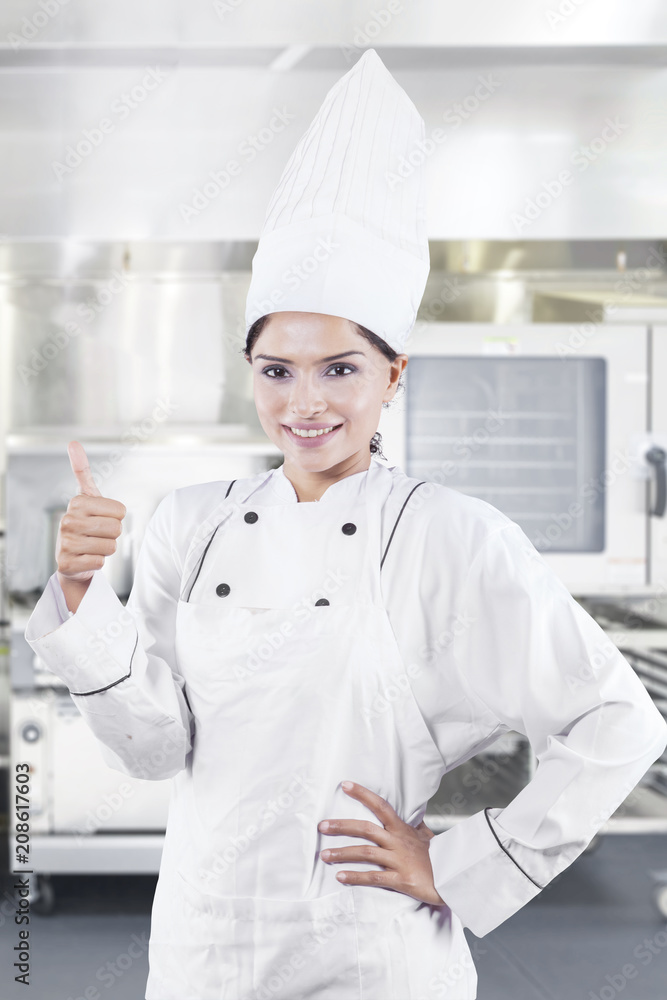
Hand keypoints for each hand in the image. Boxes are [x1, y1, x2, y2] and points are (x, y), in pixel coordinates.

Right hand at [56, 441, 126, 586]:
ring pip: (110, 546)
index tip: (101, 518)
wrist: (71, 557)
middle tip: (97, 534)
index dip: (116, 517)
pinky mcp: (66, 563)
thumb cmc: (84, 523)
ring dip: (106, 549)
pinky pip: (100, 562)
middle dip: (112, 534)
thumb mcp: (87, 497)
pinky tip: (85, 558)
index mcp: (76, 502)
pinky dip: (97, 562)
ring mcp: (65, 543)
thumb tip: (73, 442)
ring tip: (92, 545)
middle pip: (116, 529)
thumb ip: (82, 470)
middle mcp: (67, 521)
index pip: (121, 511)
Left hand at [317, 781, 445, 905]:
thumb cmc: (441, 857)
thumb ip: (417, 826)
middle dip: (341, 826)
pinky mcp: (401, 880)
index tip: (344, 785)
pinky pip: (374, 877)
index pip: (380, 806)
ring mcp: (399, 860)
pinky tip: (340, 877)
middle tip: (322, 826)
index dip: (362, 794)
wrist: (456, 879)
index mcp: (403, 829)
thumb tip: (413, 815)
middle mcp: (398, 842)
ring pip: (365, 853)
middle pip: (365, 829)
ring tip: (324, 855)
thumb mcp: (428, 837)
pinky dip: (355, 877)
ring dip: (342, 853)